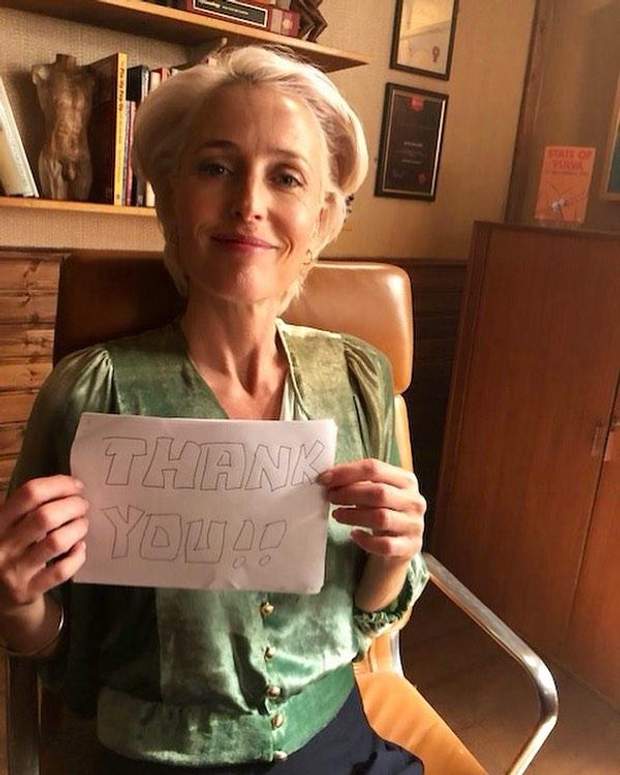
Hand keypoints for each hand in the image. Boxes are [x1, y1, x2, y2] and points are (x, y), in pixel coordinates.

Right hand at [0, 475, 88, 614]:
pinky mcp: (28, 591)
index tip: (77, 486)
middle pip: (46, 516)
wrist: (1, 596)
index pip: (29, 493)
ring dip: (78, 528)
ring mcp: (14, 570)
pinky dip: (77, 556)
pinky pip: (61, 570)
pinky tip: (79, 548)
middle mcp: (2, 545)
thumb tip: (71, 486)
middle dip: (74, 506)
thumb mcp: (11, 526)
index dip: (59, 484)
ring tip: (82, 525)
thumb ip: (31, 507)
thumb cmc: (13, 550)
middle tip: (83, 506)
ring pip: (56, 542)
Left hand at [319, 459, 425, 560]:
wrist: (401, 542)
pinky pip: (385, 545)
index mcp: (407, 480)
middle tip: (330, 497)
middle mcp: (415, 501)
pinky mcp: (410, 547)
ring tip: (336, 514)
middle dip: (349, 493)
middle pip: (379, 492)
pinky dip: (365, 540)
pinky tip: (354, 534)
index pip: (375, 468)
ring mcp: (414, 525)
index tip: (324, 479)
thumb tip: (328, 477)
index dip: (346, 472)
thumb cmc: (383, 510)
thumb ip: (358, 482)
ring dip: (353, 516)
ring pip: (381, 518)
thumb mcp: (376, 491)